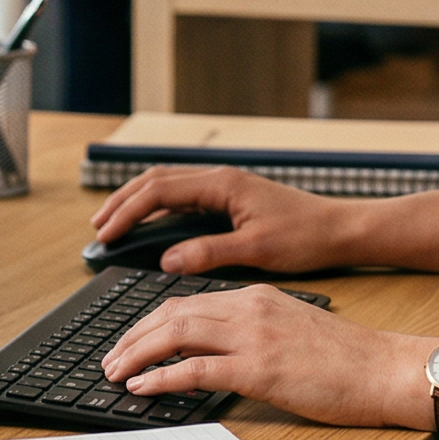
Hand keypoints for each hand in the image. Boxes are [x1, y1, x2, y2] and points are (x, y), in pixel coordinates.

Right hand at [89, 165, 366, 274]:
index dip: (127, 212)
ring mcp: (225, 186)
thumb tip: (167, 260)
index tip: (105, 235)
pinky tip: (151, 228)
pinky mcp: (232, 199)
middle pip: (157, 181)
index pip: (159, 191)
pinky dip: (160, 209)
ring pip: (168, 186)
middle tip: (97, 227)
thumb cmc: (306, 236)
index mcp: (222, 184)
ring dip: (138, 203)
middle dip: (122, 202)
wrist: (341, 229)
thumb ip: (209, 252)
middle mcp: (220, 178)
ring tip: (113, 225)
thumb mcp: (256, 249)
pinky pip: (184, 198)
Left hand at [100, 282, 434, 428]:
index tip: (130, 339)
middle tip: (109, 358)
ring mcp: (253, 337)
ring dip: (136, 354)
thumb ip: (255, 330)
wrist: (384, 368)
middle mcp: (250, 308)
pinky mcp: (258, 369)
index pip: (189, 302)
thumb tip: (217, 352)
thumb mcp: (293, 329)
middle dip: (133, 335)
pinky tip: (141, 387)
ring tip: (114, 372)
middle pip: (172, 313)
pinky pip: (194, 369)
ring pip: (175, 334)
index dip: (151, 321)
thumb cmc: (348, 359)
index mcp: (257, 297)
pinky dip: (159, 377)